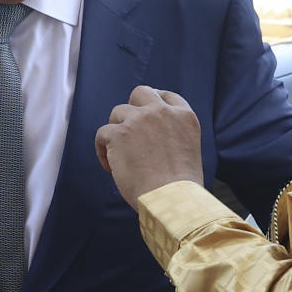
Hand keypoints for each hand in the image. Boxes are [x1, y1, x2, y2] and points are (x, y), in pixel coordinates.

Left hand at [95, 85, 203, 210]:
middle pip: (141, 93)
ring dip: (116, 131)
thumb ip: (172, 136)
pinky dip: (102, 150)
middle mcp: (161, 112)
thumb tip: (152, 139)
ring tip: (118, 155)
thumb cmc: (181, 186)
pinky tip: (110, 167)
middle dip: (133, 108)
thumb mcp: (188, 150)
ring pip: (118, 112)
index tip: (146, 114)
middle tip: (129, 129)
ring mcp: (139, 120)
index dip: (154, 103)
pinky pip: (102, 133)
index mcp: (184, 116)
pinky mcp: (119, 133)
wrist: (172, 198)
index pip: (167, 96)